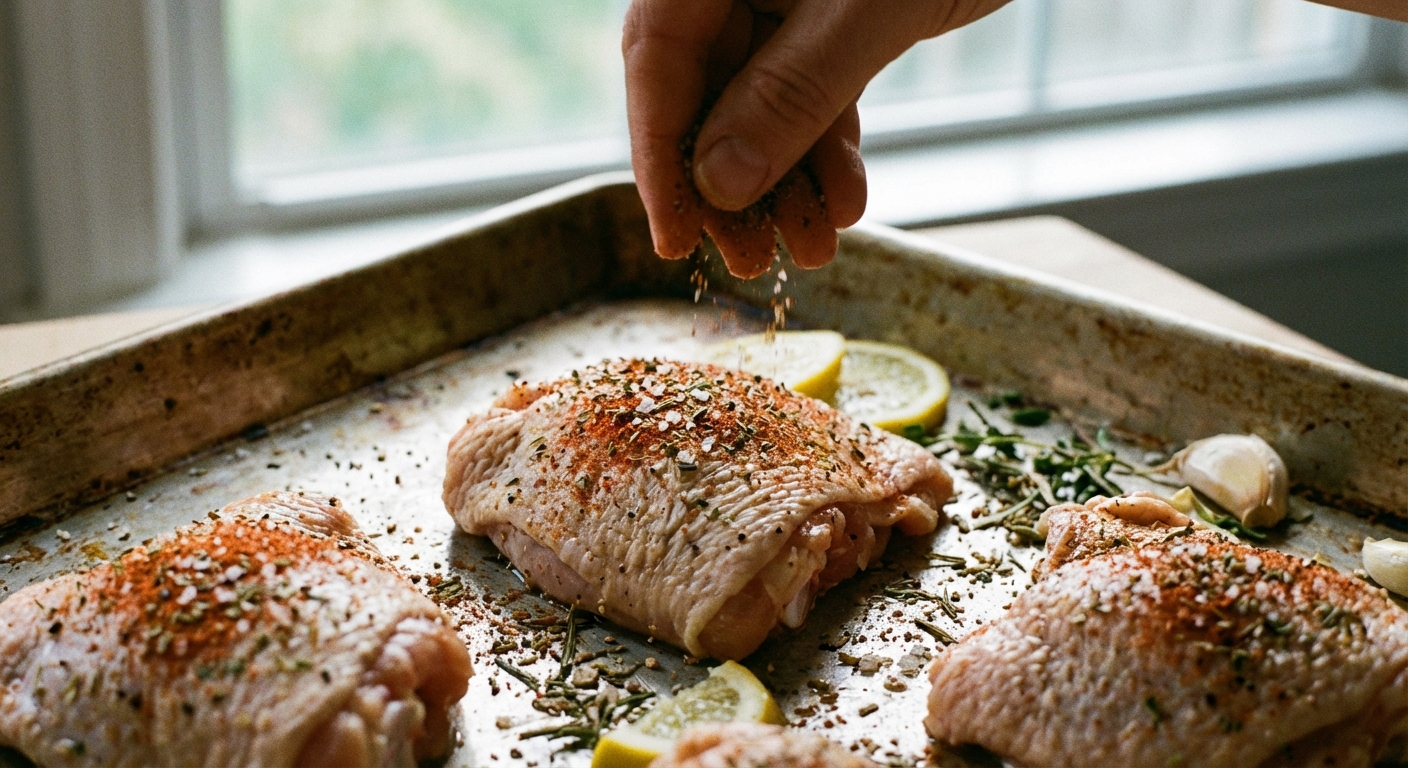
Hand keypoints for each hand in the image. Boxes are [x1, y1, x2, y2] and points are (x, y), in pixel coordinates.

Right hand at [623, 0, 1011, 263]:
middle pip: (706, 91)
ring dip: (788, 183)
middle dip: (733, 186)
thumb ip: (788, 94)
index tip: (676, 237)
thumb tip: (719, 184)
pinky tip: (846, 203)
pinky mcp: (832, 17)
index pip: (658, 59)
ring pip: (763, 104)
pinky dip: (828, 150)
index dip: (661, 156)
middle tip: (751, 260)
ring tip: (813, 249)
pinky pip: (813, 92)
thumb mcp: (861, 14)